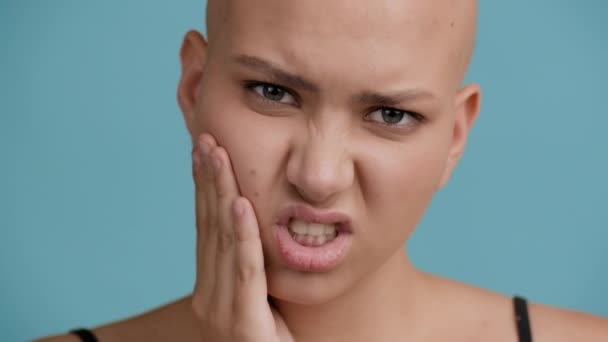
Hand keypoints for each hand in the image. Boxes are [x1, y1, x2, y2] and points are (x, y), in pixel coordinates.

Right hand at [190, 133, 293, 341]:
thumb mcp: (258, 303)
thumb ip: (252, 272)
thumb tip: (258, 231)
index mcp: (211, 289)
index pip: (206, 228)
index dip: (205, 189)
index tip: (205, 152)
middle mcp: (209, 296)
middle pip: (208, 226)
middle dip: (207, 179)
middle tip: (205, 138)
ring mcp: (221, 311)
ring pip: (222, 240)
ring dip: (220, 193)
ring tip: (217, 155)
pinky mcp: (243, 324)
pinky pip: (244, 270)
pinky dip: (241, 234)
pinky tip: (240, 203)